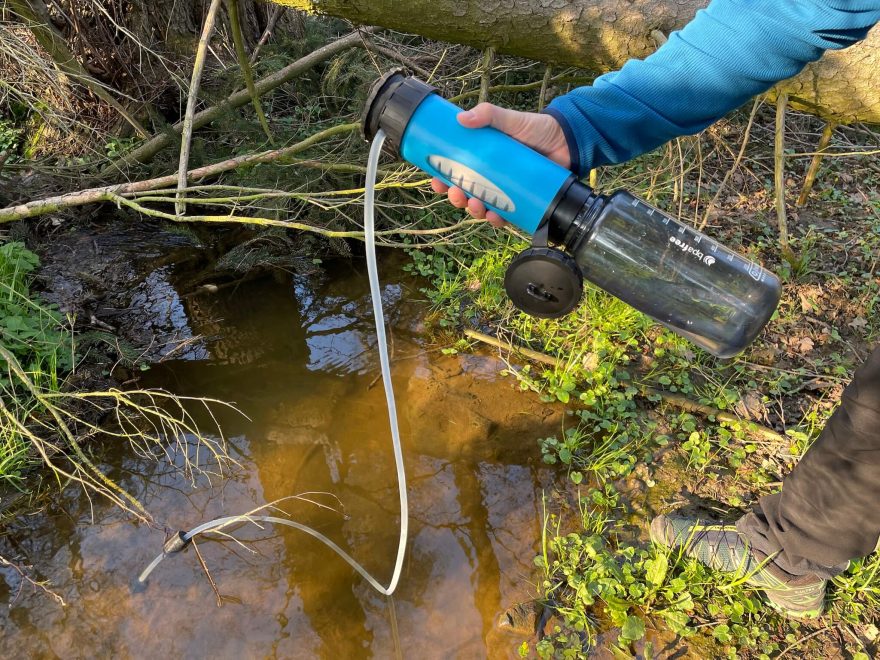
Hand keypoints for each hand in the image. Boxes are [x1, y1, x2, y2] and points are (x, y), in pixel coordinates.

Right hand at [430, 103, 570, 226]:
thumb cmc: (537, 128)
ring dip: (473, 210)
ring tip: (475, 205)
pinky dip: (496, 220)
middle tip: (456, 193)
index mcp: (482, 158)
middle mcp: (490, 176)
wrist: (567, 140)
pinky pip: (505, 216)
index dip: (442, 178)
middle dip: (456, 197)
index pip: (455, 170)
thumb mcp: (510, 119)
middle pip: (465, 192)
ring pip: (481, 206)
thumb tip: (461, 118)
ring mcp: (505, 190)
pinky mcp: (521, 201)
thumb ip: (489, 115)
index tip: (436, 180)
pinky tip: (494, 217)